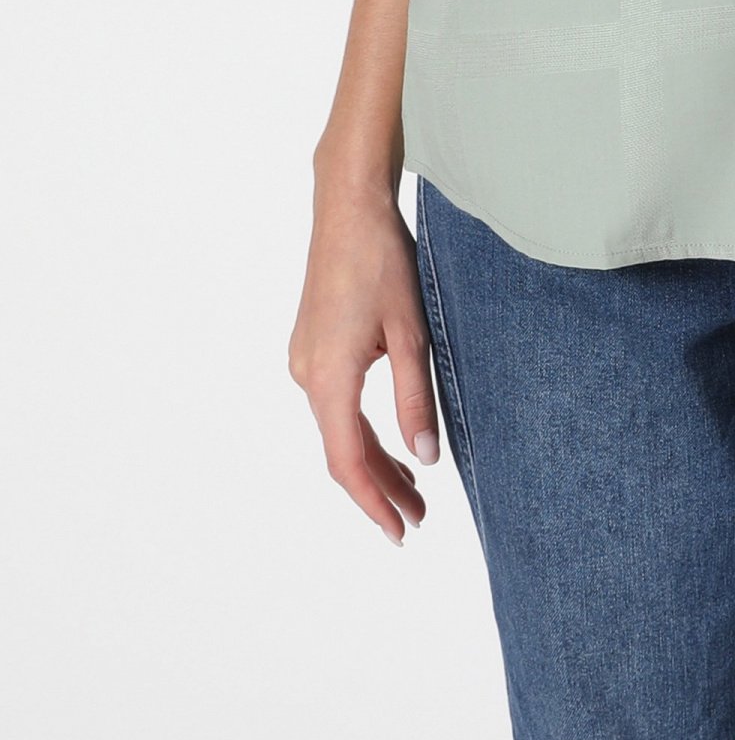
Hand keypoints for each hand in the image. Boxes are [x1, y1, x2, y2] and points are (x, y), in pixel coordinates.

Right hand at [288, 178, 439, 544]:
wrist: (348, 207)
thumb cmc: (383, 261)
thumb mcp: (412, 334)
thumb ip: (415, 399)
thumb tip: (425, 459)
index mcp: (328, 377)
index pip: (346, 462)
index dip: (374, 503)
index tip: (400, 532)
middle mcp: (306, 375)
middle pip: (342, 451)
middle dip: (380, 488)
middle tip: (419, 518)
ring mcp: (304, 360)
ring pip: (338, 429)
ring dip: (373, 459)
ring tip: (414, 489)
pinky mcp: (311, 346)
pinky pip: (334, 404)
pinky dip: (360, 430)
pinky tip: (389, 440)